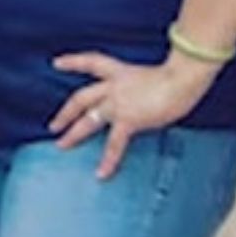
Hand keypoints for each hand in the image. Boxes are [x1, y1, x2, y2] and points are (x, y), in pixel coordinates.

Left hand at [47, 51, 218, 179]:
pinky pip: (114, 144)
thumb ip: (145, 90)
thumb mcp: (156, 77)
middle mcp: (114, 86)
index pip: (92, 62)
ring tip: (61, 145)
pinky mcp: (128, 120)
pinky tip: (101, 175)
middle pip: (81, 97)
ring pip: (89, 119)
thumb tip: (149, 103)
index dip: (73, 62)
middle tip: (53, 125)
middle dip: (66, 112)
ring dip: (74, 133)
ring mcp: (119, 103)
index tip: (56, 63)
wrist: (182, 77)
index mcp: (121, 72)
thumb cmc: (180, 75)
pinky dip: (108, 161)